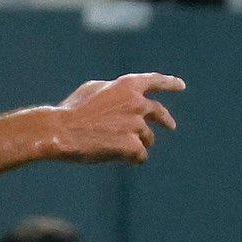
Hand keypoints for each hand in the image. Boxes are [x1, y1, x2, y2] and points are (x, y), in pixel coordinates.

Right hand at [52, 73, 183, 164]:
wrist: (60, 131)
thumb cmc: (71, 111)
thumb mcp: (92, 90)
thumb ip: (113, 91)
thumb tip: (123, 97)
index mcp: (128, 85)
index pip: (155, 81)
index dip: (169, 83)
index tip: (181, 86)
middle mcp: (137, 103)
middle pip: (158, 112)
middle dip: (166, 120)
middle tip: (171, 126)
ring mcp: (137, 124)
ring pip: (148, 138)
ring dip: (138, 144)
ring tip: (122, 149)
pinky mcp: (132, 145)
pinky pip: (141, 156)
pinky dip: (134, 159)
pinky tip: (125, 160)